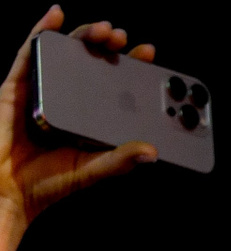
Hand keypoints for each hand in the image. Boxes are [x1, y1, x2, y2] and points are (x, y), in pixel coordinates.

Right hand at [0, 8, 155, 243]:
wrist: (10, 189)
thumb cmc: (49, 183)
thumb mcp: (92, 170)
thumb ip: (120, 160)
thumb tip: (152, 152)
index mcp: (90, 117)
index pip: (116, 85)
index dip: (131, 66)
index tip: (148, 52)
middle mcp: (70, 100)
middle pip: (92, 62)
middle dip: (109, 45)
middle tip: (122, 38)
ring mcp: (44, 90)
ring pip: (66, 53)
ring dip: (84, 35)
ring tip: (103, 29)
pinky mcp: (18, 87)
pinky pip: (30, 53)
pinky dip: (42, 31)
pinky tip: (55, 15)